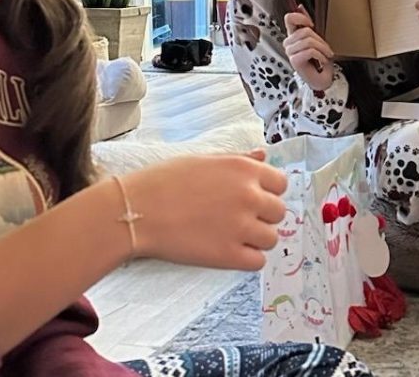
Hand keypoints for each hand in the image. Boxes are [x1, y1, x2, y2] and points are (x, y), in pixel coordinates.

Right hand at [120, 154, 287, 270]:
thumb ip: (239, 160)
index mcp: (244, 170)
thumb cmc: (165, 180)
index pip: (281, 184)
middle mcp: (249, 196)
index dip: (268, 192)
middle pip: (278, 212)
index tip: (254, 198)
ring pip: (271, 238)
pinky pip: (258, 261)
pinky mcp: (229, 255)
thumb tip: (263, 157)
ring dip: (257, 239)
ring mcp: (241, 227)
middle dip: (263, 216)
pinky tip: (229, 250)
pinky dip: (247, 258)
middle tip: (240, 219)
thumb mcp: (205, 159)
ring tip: (233, 235)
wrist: (137, 210)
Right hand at [283, 7, 333, 89]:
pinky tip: (322, 61)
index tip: (311, 25)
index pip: (289, 18)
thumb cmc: (319, 60)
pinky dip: (321, 56)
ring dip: (323, 49)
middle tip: (326, 49)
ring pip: (309, 41)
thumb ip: (307, 24)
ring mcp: (290, 52)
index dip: (301, 18)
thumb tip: (299, 7)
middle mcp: (289, 43)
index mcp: (293, 36)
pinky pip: (310, 50)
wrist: (322, 80)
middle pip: (305, 31)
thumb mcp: (316, 38)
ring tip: (326, 55)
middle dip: (320, 40)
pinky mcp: (294, 60)